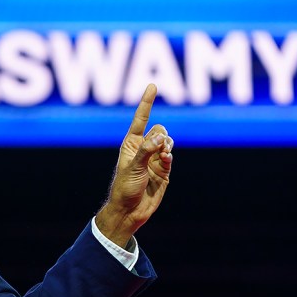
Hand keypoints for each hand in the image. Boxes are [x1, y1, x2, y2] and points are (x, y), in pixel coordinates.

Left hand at [95, 84, 173, 246]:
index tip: (153, 85)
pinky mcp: (164, 170)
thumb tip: (161, 138)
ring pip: (168, 141)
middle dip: (162, 134)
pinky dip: (170, 156)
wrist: (131, 211)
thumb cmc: (125, 188)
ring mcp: (154, 159)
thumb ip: (147, 151)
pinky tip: (166, 161)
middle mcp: (143, 149)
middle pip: (159, 129)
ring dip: (167, 145)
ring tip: (163, 156)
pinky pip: (171, 156)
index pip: (141, 119)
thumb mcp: (133, 168)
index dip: (147, 102)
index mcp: (130, 144)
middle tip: (158, 147)